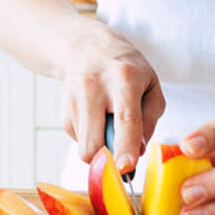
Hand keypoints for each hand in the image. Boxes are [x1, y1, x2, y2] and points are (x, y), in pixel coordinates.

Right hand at [59, 29, 163, 173]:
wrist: (85, 46)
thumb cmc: (126, 68)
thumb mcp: (151, 84)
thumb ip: (150, 119)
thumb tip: (137, 150)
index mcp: (124, 79)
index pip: (125, 119)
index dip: (125, 147)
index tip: (126, 168)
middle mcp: (94, 88)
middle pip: (94, 142)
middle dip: (108, 160)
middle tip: (123, 154)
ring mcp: (74, 100)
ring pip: (85, 147)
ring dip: (102, 146)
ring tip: (110, 123)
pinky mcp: (63, 112)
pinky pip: (79, 141)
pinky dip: (91, 138)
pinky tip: (96, 118)